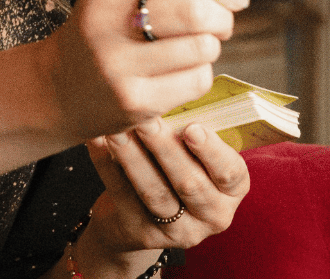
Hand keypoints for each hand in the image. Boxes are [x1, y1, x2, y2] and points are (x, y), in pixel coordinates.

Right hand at [45, 0, 249, 141]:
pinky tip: (180, 72)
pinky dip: (200, 74)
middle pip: (195, 10)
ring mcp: (117, 65)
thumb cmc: (104, 31)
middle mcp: (106, 20)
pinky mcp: (132, 102)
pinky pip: (196, 81)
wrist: (56, 89)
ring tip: (196, 47)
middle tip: (222, 24)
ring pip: (202, 48)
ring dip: (211, 46)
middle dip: (223, 16)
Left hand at [76, 119, 250, 271]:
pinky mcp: (140, 233)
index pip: (230, 173)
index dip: (211, 151)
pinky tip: (97, 142)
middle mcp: (212, 215)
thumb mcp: (197, 157)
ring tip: (117, 130)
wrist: (141, 218)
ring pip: (154, 191)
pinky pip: (123, 197)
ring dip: (133, 157)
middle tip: (146, 120)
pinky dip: (108, 167)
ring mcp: (176, 231)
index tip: (192, 127)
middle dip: (165, 148)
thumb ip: (193, 136)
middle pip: (189, 183)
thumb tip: (170, 95)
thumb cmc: (176, 170)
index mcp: (232, 191)